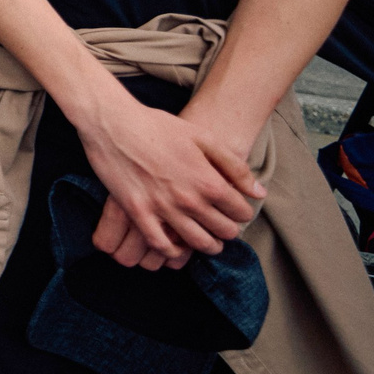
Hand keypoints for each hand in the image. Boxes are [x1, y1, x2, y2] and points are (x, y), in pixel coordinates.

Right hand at [76, 95, 262, 269]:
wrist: (113, 122)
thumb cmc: (158, 126)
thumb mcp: (203, 137)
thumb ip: (235, 166)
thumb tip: (259, 192)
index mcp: (208, 180)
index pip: (241, 212)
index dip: (242, 213)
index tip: (235, 210)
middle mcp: (189, 199)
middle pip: (223, 231)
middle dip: (228, 230)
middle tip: (222, 226)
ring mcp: (163, 208)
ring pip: (197, 242)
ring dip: (208, 245)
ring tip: (207, 240)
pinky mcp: (138, 212)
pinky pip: (160, 244)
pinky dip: (172, 250)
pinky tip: (175, 245)